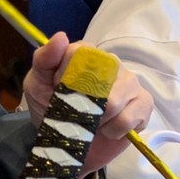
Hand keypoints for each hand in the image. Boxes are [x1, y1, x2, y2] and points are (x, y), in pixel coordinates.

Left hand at [22, 33, 152, 177]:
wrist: (66, 142)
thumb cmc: (50, 108)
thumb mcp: (36, 83)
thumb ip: (44, 59)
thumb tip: (61, 36)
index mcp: (86, 53)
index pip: (80, 52)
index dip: (64, 76)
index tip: (56, 89)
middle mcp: (112, 63)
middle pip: (100, 79)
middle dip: (80, 102)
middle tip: (73, 109)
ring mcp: (130, 82)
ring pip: (114, 102)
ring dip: (95, 119)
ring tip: (90, 121)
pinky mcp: (143, 104)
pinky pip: (128, 118)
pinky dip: (112, 130)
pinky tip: (106, 129)